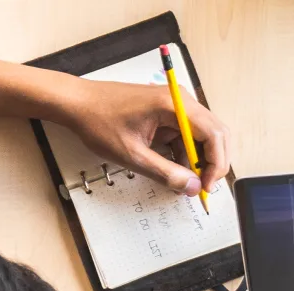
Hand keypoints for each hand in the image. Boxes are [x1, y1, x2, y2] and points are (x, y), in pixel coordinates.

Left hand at [54, 80, 230, 195]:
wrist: (78, 103)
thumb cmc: (99, 120)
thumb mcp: (133, 155)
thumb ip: (166, 173)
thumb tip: (191, 186)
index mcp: (174, 105)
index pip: (214, 134)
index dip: (215, 164)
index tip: (205, 185)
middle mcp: (180, 100)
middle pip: (215, 134)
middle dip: (212, 163)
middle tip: (200, 186)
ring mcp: (175, 105)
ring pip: (203, 136)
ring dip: (198, 160)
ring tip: (183, 180)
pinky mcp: (168, 112)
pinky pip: (187, 135)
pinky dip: (185, 154)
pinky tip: (174, 168)